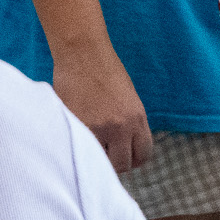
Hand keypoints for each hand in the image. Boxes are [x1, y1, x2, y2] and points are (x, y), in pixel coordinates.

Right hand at [53, 44, 151, 172]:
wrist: (83, 54)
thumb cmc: (106, 72)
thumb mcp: (128, 99)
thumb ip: (129, 125)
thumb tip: (123, 150)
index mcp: (137, 118)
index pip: (143, 155)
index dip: (134, 159)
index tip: (125, 157)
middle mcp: (121, 127)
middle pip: (122, 165)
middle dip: (115, 163)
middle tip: (105, 155)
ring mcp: (98, 128)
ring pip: (99, 162)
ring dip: (95, 157)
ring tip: (89, 144)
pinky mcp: (76, 126)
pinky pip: (80, 149)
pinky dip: (78, 147)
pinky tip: (76, 137)